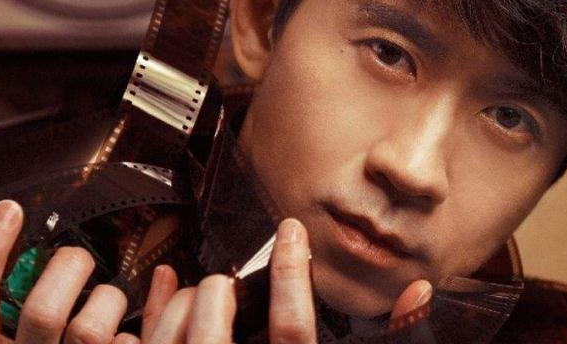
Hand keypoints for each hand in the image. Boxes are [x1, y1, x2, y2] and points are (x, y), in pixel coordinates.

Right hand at [0, 199, 128, 343]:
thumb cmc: (36, 343)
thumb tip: (4, 226)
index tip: (9, 210)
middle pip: (43, 313)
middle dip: (70, 269)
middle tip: (78, 257)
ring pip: (88, 331)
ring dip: (108, 301)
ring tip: (108, 298)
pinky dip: (128, 334)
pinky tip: (124, 333)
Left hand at [129, 218, 432, 343]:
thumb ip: (396, 337)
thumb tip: (418, 291)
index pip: (293, 330)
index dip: (293, 274)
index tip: (291, 233)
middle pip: (218, 326)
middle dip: (221, 290)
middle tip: (228, 283)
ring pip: (173, 338)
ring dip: (181, 305)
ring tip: (196, 295)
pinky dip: (148, 318)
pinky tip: (163, 291)